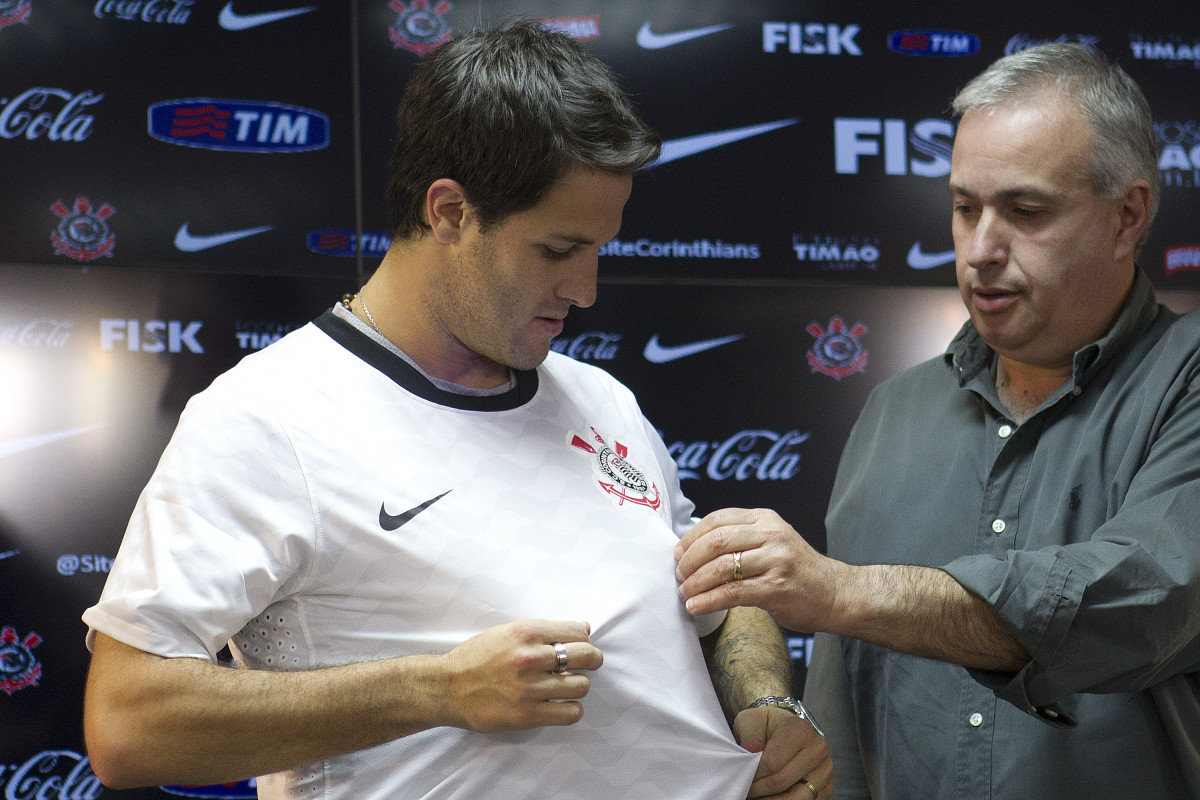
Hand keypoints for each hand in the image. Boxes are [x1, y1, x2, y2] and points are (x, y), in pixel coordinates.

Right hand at [441, 619, 602, 732]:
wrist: (447, 687)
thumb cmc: (476, 658)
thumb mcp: (507, 632)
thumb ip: (544, 631)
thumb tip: (584, 628)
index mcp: (525, 632)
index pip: (577, 632)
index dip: (584, 639)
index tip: (582, 645)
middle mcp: (529, 658)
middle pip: (585, 656)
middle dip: (592, 659)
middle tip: (589, 663)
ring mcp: (529, 688)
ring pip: (581, 685)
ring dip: (579, 685)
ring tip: (567, 685)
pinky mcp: (527, 714)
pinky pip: (570, 712)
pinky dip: (572, 709)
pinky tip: (562, 704)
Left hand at [674, 508, 843, 632]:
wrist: (836, 593)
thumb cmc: (797, 570)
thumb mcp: (772, 541)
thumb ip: (741, 538)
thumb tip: (693, 550)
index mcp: (765, 519)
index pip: (717, 519)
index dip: (691, 537)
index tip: (678, 553)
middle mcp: (771, 535)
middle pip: (715, 541)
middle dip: (689, 560)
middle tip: (679, 575)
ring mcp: (775, 561)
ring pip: (721, 567)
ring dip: (695, 583)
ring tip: (684, 594)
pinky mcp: (776, 589)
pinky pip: (732, 593)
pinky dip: (708, 601)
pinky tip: (695, 607)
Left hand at [735, 705, 831, 798]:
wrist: (786, 728)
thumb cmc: (767, 725)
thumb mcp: (752, 720)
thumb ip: (749, 733)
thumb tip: (751, 748)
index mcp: (801, 730)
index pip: (771, 763)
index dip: (753, 773)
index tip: (743, 774)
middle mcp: (818, 749)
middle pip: (781, 782)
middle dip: (759, 789)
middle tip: (746, 787)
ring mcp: (825, 770)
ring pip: (795, 798)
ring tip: (757, 795)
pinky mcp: (826, 786)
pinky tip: (771, 796)